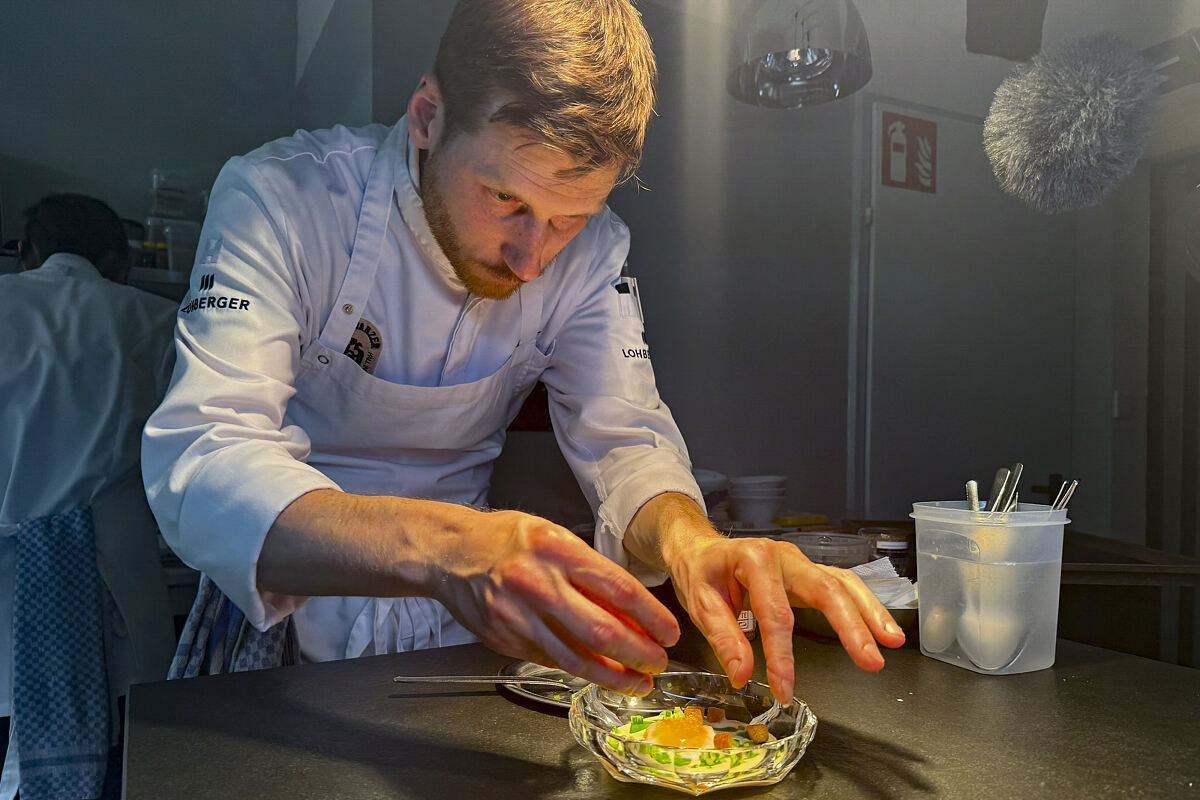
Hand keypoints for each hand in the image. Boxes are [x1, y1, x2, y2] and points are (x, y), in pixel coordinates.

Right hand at [431, 509, 680, 694]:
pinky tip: (601, 675)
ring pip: (577, 659)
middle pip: (603, 632)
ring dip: (615, 676)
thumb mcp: (555, 537)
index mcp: (558, 550)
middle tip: (659, 663)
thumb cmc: (508, 540)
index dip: (652, 617)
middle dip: (640, 654)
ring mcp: (520, 617)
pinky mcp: (507, 640)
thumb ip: (591, 571)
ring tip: (638, 682)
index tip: (670, 632)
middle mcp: (539, 584)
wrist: (451, 553)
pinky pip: (553, 662)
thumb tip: (634, 611)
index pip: (619, 589)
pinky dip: (582, 671)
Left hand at [667, 534, 905, 701]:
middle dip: (851, 626)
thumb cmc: (700, 572)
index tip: (784, 689)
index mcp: (754, 558)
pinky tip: (880, 627)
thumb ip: (723, 637)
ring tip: (892, 642)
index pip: (775, 613)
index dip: (781, 655)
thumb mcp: (699, 602)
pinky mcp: (808, 573)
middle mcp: (785, 556)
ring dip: (870, 612)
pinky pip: (842, 586)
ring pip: (843, 583)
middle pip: (825, 589)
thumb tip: (743, 673)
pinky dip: (864, 605)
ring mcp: (801, 562)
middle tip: (871, 660)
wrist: (699, 547)